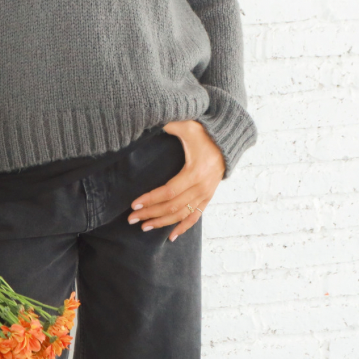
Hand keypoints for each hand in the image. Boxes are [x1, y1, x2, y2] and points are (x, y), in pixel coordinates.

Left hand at [127, 120, 225, 241]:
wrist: (228, 141)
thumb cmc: (206, 132)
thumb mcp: (188, 126)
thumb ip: (170, 124)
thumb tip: (150, 121)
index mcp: (195, 172)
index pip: (169, 192)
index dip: (151, 199)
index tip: (134, 205)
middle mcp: (201, 187)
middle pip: (172, 206)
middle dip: (150, 213)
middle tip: (131, 219)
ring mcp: (206, 194)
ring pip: (182, 214)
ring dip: (162, 222)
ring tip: (143, 226)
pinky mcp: (207, 197)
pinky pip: (195, 217)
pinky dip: (183, 228)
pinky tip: (170, 237)